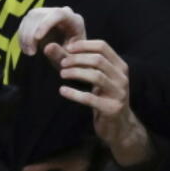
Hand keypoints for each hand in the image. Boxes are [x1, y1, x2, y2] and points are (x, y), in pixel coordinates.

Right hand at [17, 6, 85, 66]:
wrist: (68, 55)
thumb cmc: (72, 57)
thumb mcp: (69, 59)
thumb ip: (60, 54)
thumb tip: (47, 47)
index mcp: (74, 20)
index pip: (58, 14)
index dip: (45, 24)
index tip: (37, 38)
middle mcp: (62, 13)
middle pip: (40, 16)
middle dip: (32, 34)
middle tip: (31, 53)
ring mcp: (48, 13)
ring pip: (30, 18)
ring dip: (25, 36)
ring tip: (29, 53)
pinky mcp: (37, 18)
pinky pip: (25, 24)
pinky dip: (22, 37)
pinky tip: (26, 49)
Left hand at [56, 39, 152, 166]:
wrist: (118, 125)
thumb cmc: (101, 97)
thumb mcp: (93, 78)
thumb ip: (74, 62)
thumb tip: (48, 46)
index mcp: (120, 66)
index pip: (103, 46)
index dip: (83, 45)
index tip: (67, 49)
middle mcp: (122, 77)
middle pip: (98, 60)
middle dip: (76, 60)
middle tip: (62, 64)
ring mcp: (119, 93)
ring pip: (96, 76)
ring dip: (76, 73)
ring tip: (62, 74)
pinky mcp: (111, 108)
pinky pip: (90, 98)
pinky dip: (74, 93)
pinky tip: (62, 90)